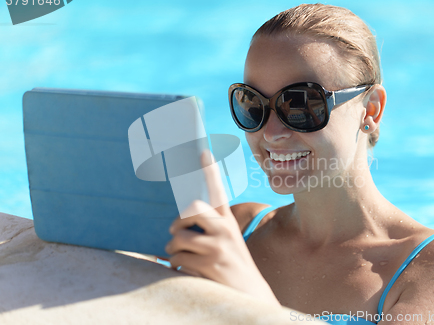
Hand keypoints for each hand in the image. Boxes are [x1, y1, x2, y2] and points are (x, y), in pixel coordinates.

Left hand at [165, 150, 279, 305]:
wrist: (249, 292)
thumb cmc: (232, 263)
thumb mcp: (227, 241)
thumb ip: (210, 228)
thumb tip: (181, 221)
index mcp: (228, 222)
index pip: (218, 191)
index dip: (210, 171)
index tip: (202, 151)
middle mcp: (224, 230)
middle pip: (192, 208)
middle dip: (178, 220)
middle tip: (175, 230)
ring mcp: (217, 247)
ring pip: (179, 238)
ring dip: (173, 248)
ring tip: (180, 255)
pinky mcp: (209, 264)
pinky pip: (177, 259)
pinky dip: (176, 265)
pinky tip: (186, 269)